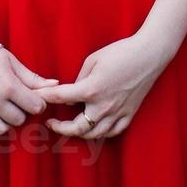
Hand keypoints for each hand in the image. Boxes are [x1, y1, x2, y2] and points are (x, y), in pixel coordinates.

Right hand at [0, 33, 58, 141]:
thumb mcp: (11, 60)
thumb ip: (32, 77)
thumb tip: (54, 85)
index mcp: (8, 85)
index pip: (35, 107)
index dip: (38, 103)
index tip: (33, 97)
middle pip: (19, 120)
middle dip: (22, 111)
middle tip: (17, 101)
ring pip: (1, 130)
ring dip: (7, 122)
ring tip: (5, 111)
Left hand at [39, 33, 170, 139]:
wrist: (149, 54)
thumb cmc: (121, 52)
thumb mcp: (93, 59)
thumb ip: (79, 78)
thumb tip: (71, 92)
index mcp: (92, 89)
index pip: (61, 98)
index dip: (46, 98)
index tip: (37, 98)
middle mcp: (103, 106)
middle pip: (76, 128)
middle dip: (60, 127)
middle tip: (51, 122)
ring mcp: (117, 112)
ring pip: (94, 134)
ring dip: (79, 133)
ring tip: (70, 127)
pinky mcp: (129, 114)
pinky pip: (112, 132)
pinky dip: (101, 133)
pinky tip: (95, 128)